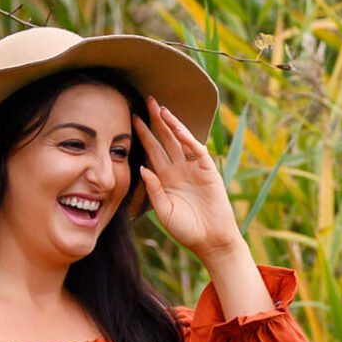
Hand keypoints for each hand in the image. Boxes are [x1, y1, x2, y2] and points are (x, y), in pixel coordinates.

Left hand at [132, 102, 241, 259]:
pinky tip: (179, 129)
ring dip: (172, 125)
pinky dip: (189, 140)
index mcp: (165, 178)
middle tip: (147, 101)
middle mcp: (179, 169)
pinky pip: (198, 152)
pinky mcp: (208, 172)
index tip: (131, 119)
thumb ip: (153, 189)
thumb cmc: (185, 230)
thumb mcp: (163, 210)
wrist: (210, 240)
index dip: (143, 134)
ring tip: (162, 109)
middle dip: (156, 121)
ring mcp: (194, 169)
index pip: (152, 150)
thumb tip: (143, 168)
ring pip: (181, 141)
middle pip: (165, 139)